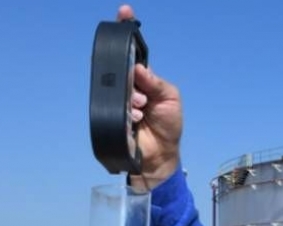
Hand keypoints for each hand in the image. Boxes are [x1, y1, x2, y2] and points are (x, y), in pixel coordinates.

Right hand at [117, 4, 182, 188]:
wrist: (159, 155)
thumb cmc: (168, 125)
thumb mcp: (170, 100)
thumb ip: (156, 83)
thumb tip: (139, 68)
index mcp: (146, 79)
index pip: (135, 53)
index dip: (127, 32)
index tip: (124, 12)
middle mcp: (131, 85)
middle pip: (125, 69)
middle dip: (133, 80)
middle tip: (143, 98)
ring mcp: (120, 98)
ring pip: (120, 86)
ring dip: (132, 98)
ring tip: (141, 111)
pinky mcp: (111, 113)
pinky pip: (114, 104)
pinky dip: (127, 111)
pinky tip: (134, 119)